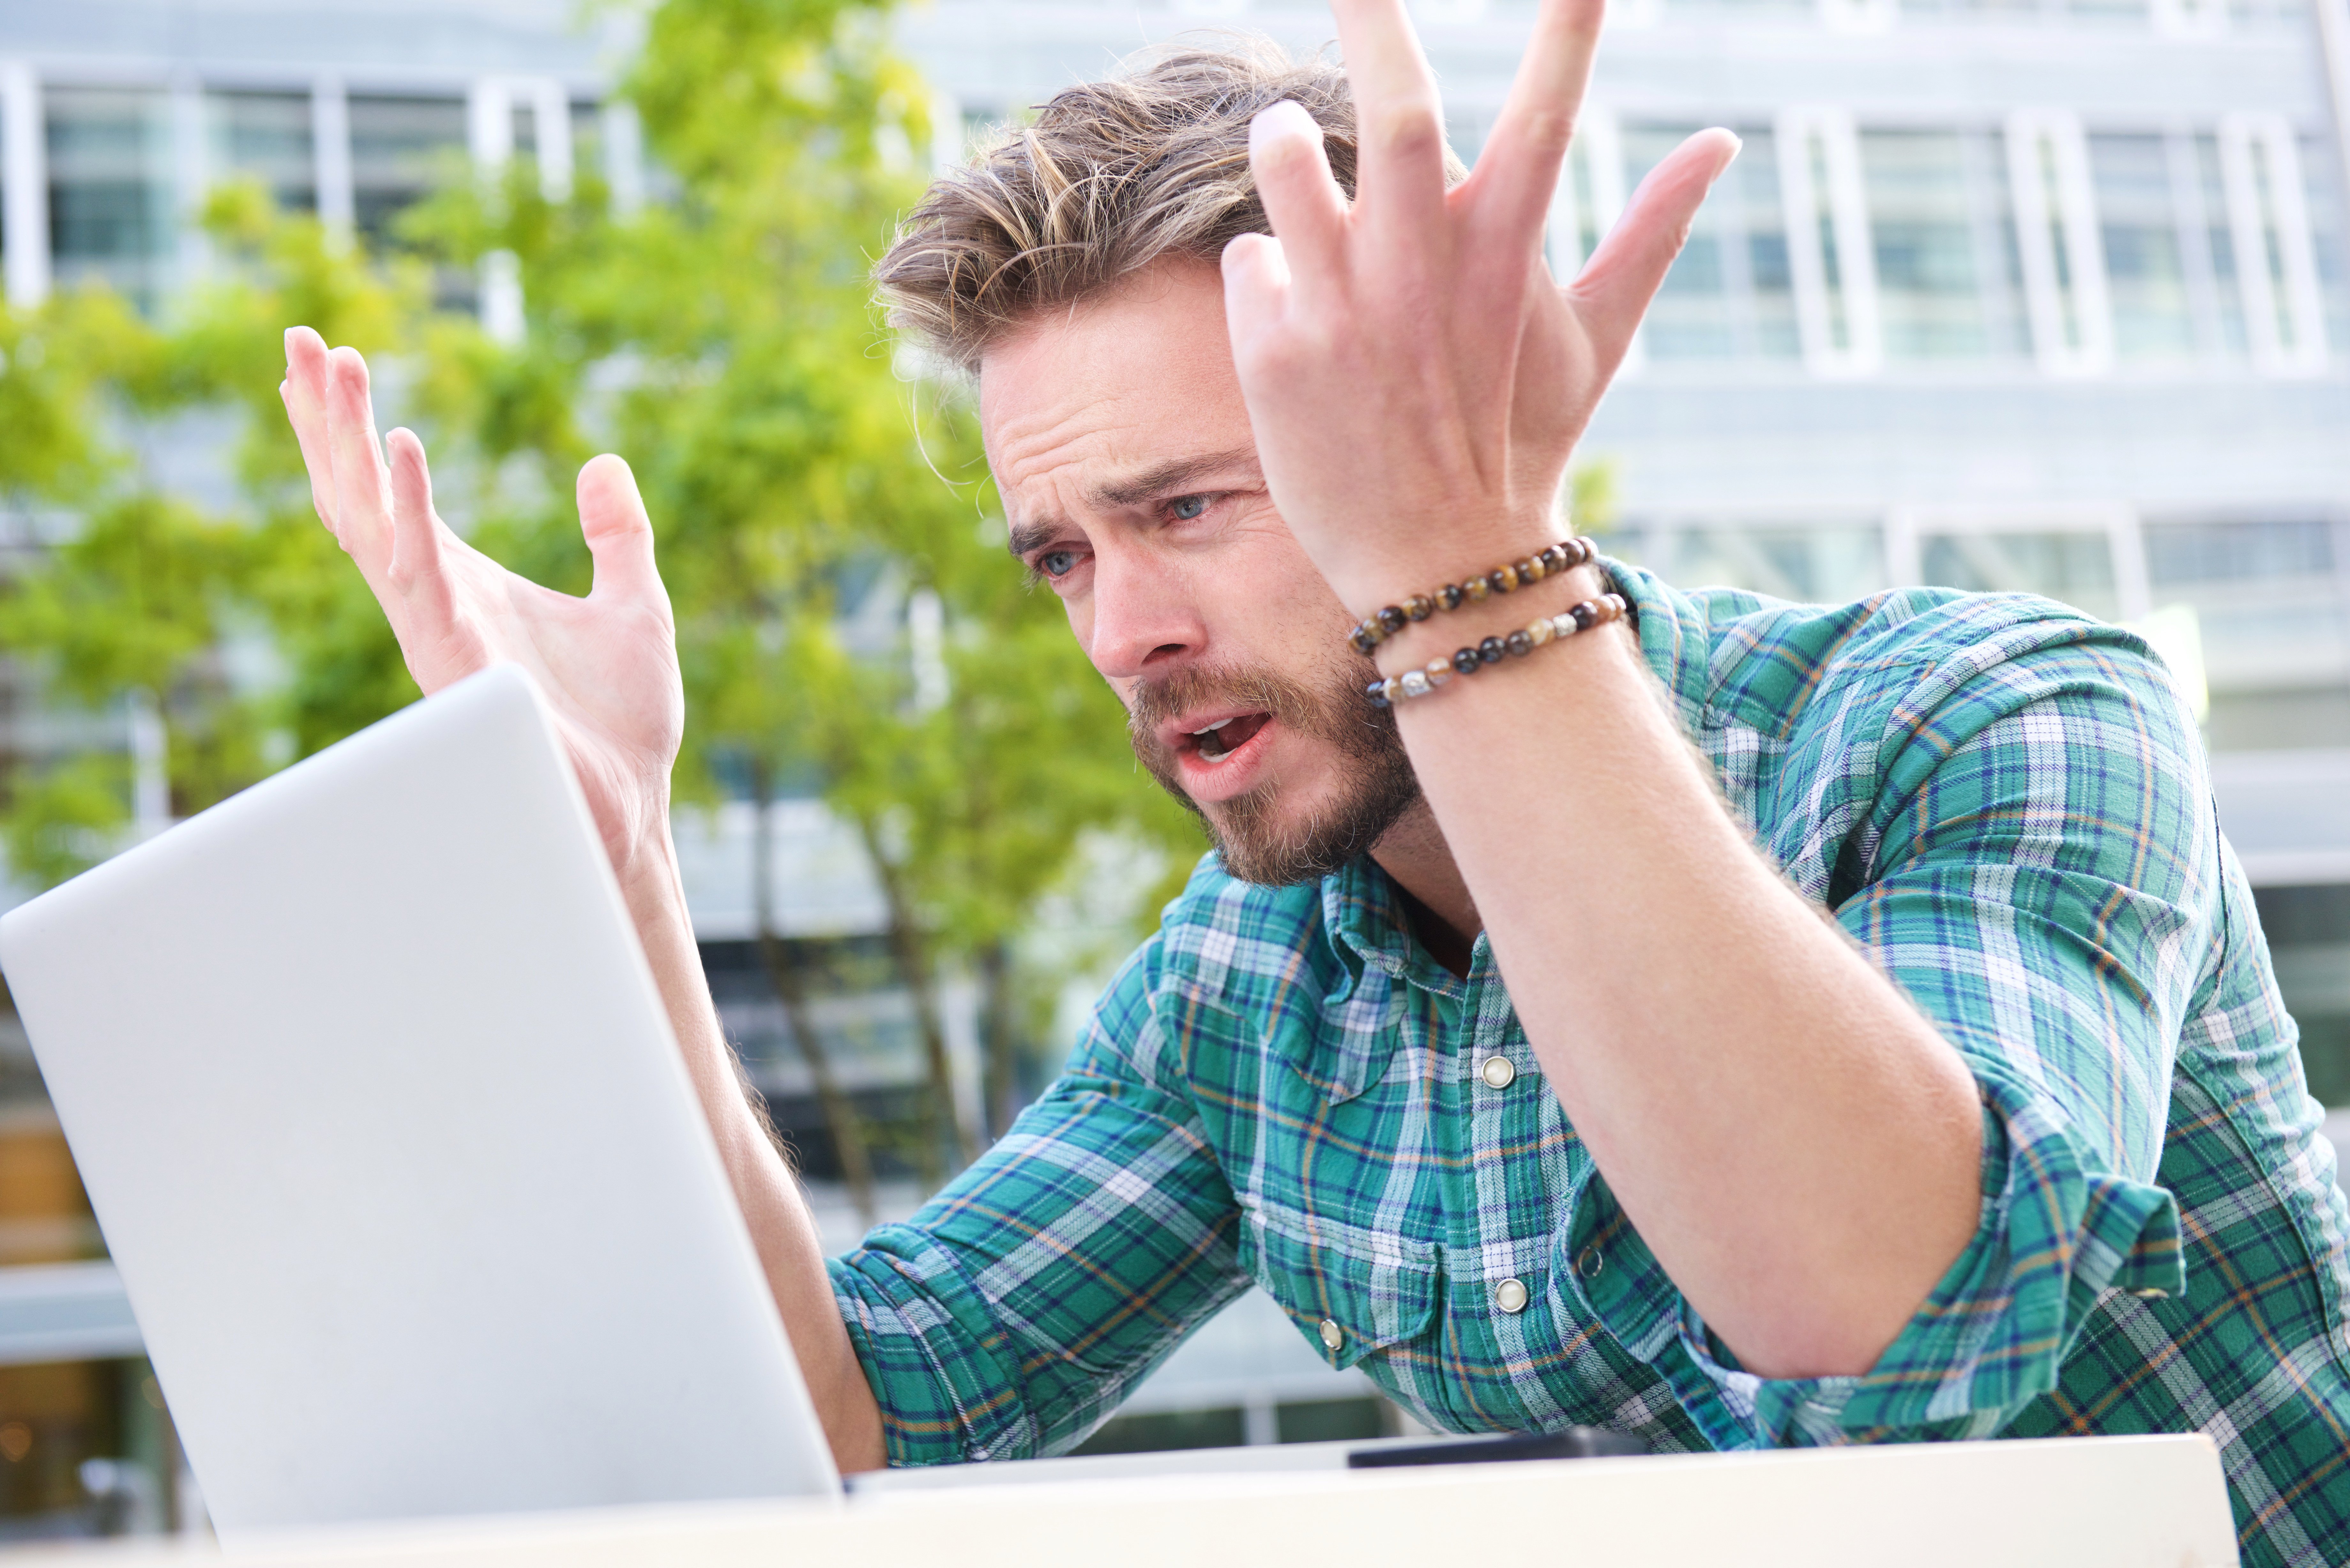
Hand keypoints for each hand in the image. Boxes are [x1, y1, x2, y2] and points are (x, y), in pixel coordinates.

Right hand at [279, 327, 682, 877]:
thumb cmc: (623, 725)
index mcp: (466, 583)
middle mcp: (436, 599)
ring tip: (337, 368)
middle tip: (301, 337)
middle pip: (361, 493)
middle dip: (328, 419)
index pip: (390, 492)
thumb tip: (604, 464)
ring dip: (352, 445)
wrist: (631, 804)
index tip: (330, 359)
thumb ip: (618, 535)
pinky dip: (409, 507)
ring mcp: (439, 628)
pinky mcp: (457, 656)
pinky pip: (421, 569)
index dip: (355, 429)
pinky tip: (400, 447)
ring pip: (373, 520)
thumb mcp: (637, 606)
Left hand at [1220, 0, 1738, 613]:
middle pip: (1394, 108)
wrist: (1444, 560)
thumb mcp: (1600, 342)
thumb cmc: (1525, 440)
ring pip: (1288, 162)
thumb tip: (1724, 142)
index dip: (1566, 26)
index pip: (1548, 107)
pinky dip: (1269, 278)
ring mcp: (1344, 309)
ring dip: (1284, 138)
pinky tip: (1295, 324)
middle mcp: (1423, 269)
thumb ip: (1653, 231)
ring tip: (1287, 134)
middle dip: (1371, 14)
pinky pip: (1252, 265)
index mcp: (1508, 252)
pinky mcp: (1276, 353)